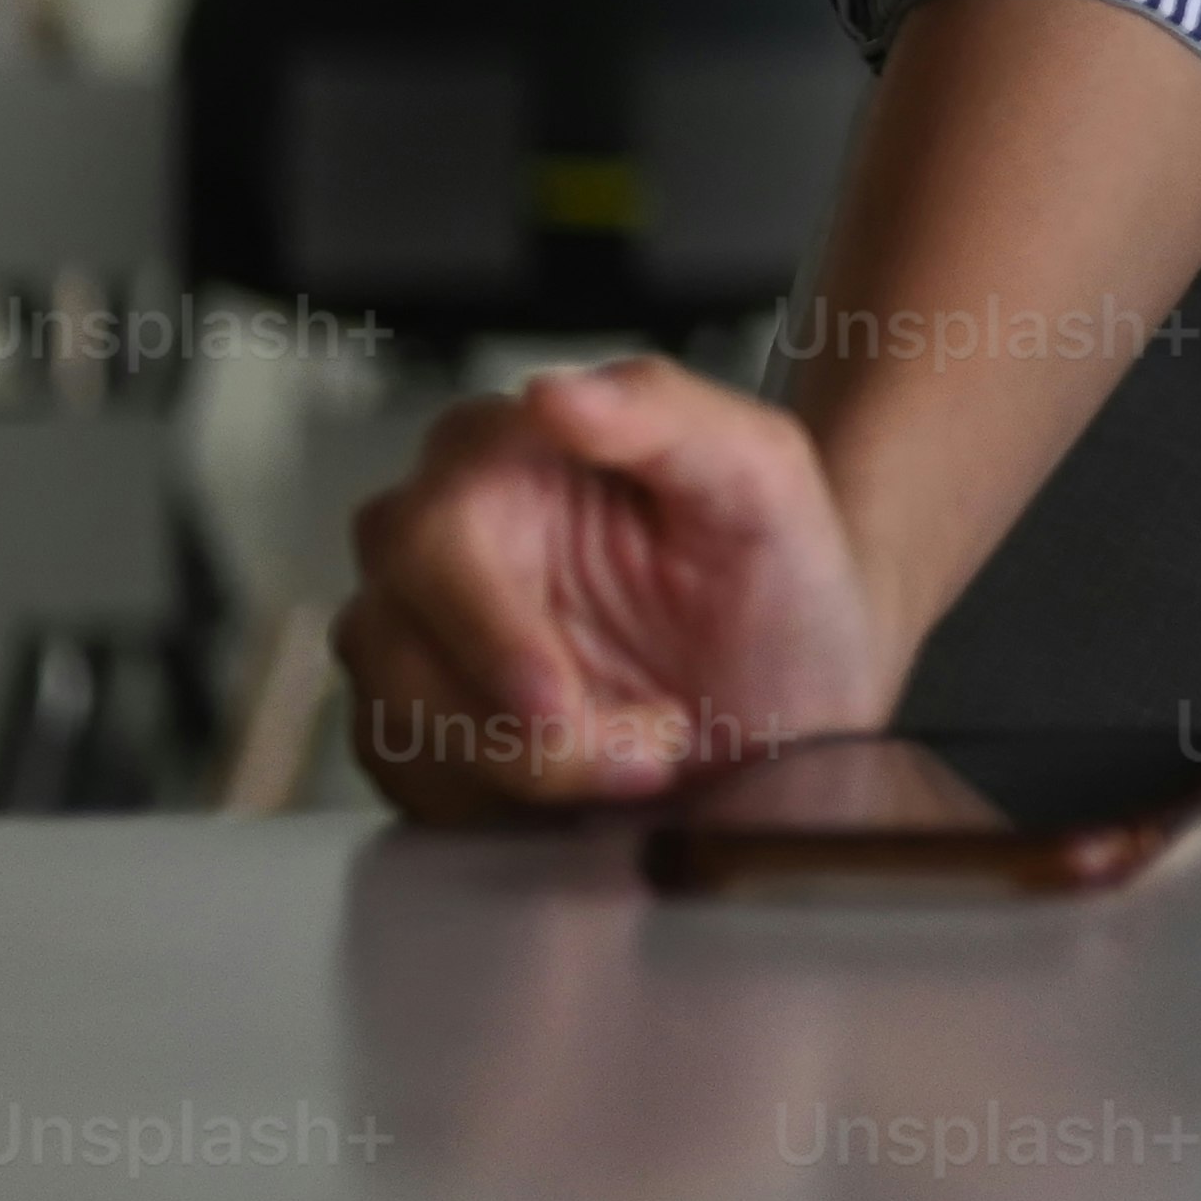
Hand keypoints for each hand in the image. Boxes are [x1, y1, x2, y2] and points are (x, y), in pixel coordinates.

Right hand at [337, 358, 891, 818]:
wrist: (804, 688)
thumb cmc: (782, 572)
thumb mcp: (762, 477)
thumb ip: (665, 412)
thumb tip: (552, 393)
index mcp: (503, 453)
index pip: (435, 534)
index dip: (488, 630)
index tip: (559, 700)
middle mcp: (434, 541)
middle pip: (397, 643)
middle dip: (520, 726)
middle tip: (643, 756)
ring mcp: (414, 638)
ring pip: (397, 723)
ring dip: (526, 774)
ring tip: (649, 762)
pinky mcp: (415, 727)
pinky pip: (408, 784)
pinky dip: (501, 808)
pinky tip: (589, 793)